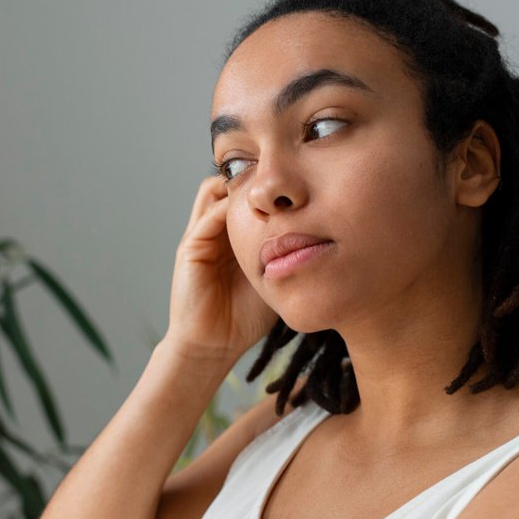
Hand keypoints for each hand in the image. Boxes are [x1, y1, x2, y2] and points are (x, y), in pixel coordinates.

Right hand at [165, 175, 277, 362]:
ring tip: (262, 186)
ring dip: (235, 185)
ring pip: (211, 191)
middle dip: (249, 174)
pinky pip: (207, 217)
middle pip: (226, 185)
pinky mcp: (191, 248)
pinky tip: (253, 211)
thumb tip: (327, 242)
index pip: (245, 196)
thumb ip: (291, 258)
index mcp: (234, 235)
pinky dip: (227, 208)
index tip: (293, 177)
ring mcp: (201, 236)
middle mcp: (215, 230)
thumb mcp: (276, 278)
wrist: (214, 345)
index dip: (264, 185)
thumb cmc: (245, 318)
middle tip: (277, 173)